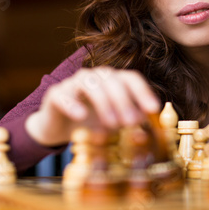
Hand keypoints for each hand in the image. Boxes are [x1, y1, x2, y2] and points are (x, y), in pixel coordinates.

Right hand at [26, 67, 160, 145]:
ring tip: (111, 124)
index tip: (153, 109)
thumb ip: (128, 124)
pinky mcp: (55, 94)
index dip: (143, 92)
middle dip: (123, 100)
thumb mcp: (113, 125)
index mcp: (112, 81)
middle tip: (131, 122)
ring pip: (89, 82)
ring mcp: (73, 83)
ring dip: (103, 102)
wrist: (59, 129)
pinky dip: (72, 104)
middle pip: (111, 79)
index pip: (130, 78)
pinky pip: (63, 94)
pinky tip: (81, 116)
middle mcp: (94, 77)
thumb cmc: (91, 123)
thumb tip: (145, 133)